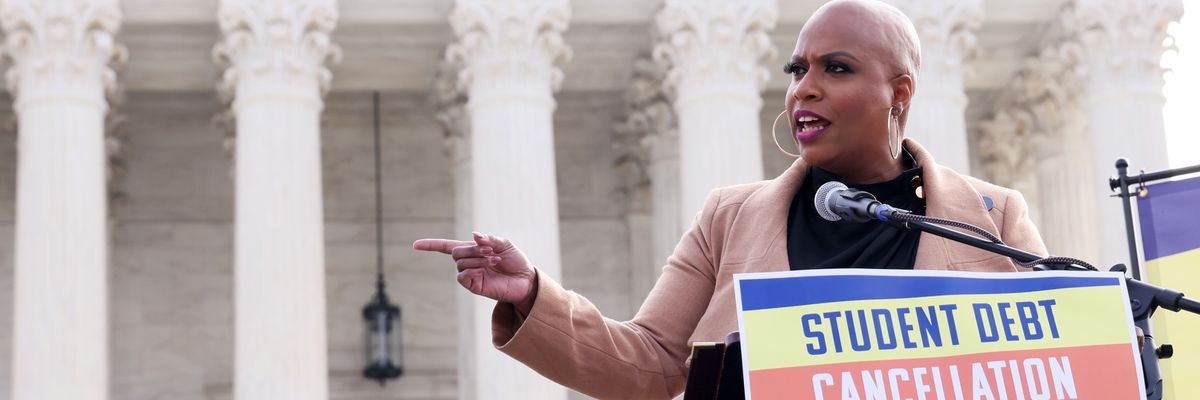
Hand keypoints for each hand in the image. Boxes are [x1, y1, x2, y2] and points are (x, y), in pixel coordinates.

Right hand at [413, 232, 536, 311]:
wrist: (526, 280)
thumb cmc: (516, 261)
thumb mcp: (505, 244)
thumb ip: (489, 239)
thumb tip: (474, 235)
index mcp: (473, 250)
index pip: (446, 247)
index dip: (431, 245)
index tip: (415, 245)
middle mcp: (469, 263)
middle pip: (456, 253)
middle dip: (472, 250)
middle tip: (491, 252)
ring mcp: (471, 275)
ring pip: (460, 263)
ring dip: (476, 259)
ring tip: (493, 261)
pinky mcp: (474, 286)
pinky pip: (462, 277)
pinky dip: (470, 271)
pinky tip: (483, 271)